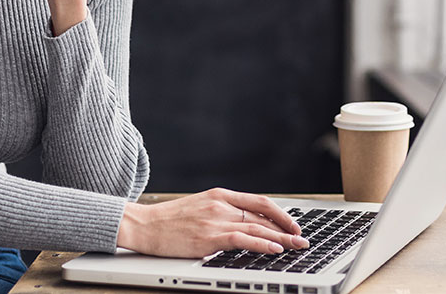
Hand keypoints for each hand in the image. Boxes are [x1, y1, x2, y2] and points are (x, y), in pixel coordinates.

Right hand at [117, 188, 308, 257]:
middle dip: (287, 228)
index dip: (280, 214)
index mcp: (220, 195)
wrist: (143, 224)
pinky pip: (242, 239)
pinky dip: (262, 244)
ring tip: (297, 246)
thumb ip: (221, 212)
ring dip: (281, 239)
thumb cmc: (168, 220)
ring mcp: (215, 220)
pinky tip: (275, 249)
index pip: (259, 201)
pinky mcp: (209, 236)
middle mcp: (221, 204)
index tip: (293, 225)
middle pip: (263, 215)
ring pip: (257, 228)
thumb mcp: (199, 207)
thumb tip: (245, 224)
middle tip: (302, 238)